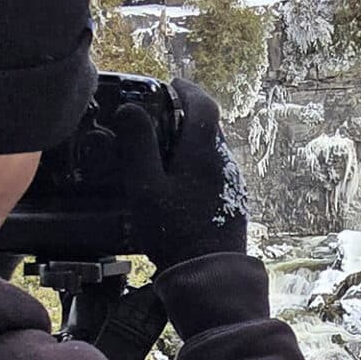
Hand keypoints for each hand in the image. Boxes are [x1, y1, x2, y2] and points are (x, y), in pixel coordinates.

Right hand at [114, 78, 248, 271]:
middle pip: (209, 126)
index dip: (187, 89)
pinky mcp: (231, 202)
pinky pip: (213, 173)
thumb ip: (138, 146)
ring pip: (212, 150)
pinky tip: (178, 183)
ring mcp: (230, 183)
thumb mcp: (146, 187)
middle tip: (160, 115)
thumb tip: (129, 109)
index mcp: (204, 151)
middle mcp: (223, 162)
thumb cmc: (174, 231)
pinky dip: (196, 166)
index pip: (203, 104)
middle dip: (187, 115)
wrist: (209, 274)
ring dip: (191, 142)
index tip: (170, 84)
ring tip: (163, 149)